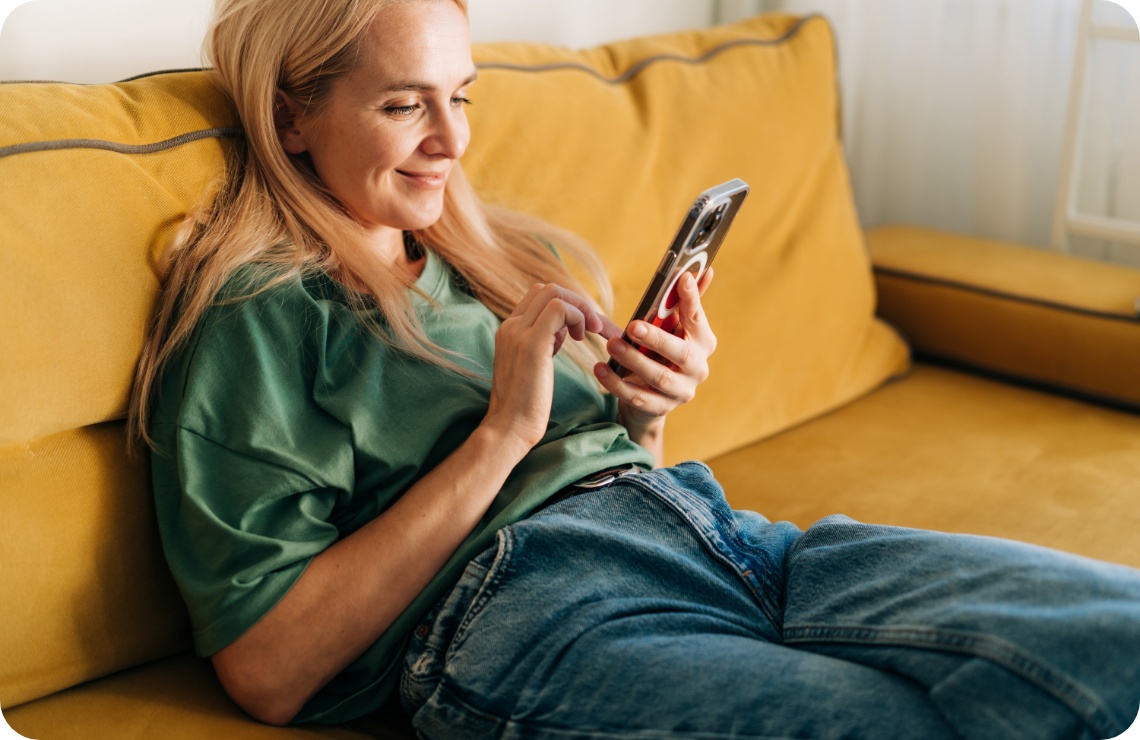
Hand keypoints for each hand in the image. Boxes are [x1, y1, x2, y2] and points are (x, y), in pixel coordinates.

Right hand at [483, 283, 621, 456]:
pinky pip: (561, 309)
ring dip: (580, 309)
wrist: (509, 427)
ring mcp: (519, 332)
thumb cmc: (525, 405)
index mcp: (510, 330)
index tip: (582, 331)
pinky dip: (579, 317)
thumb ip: (542, 344)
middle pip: (548, 289)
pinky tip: (582, 339)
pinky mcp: (532, 343)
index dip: (568, 307)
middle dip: (578, 304)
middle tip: (594, 329)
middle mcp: (511, 326)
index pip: (538, 297)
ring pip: (554, 293)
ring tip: (590, 333)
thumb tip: (561, 331)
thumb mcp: (533, 365)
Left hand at [593, 269, 716, 438]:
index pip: (698, 319)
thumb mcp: (669, 329)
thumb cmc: (661, 353)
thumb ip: (681, 303)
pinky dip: (617, 384)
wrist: (652, 399)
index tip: (681, 278)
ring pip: (658, 377)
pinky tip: (600, 369)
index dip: (692, 300)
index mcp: (703, 343)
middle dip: (656, 339)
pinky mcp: (661, 409)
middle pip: (681, 353)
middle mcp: (698, 368)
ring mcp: (681, 392)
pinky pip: (638, 397)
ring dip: (633, 360)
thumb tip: (698, 270)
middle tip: (632, 326)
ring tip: (611, 345)